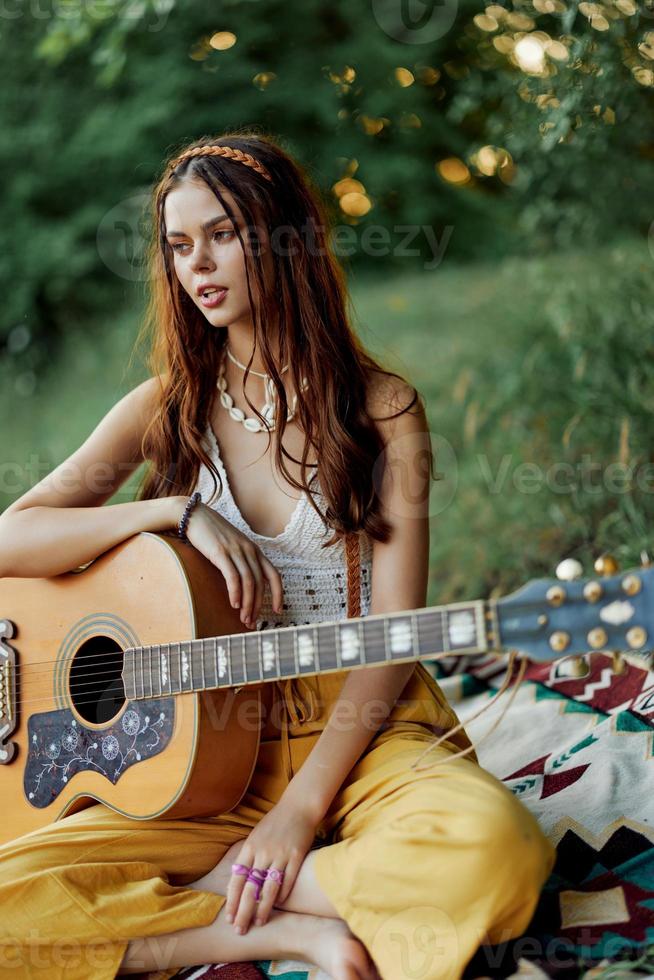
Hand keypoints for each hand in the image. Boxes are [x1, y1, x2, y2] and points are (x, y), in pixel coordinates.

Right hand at [182, 501, 283, 627]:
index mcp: (254, 550)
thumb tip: (242, 585)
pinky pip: (233, 577)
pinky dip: (235, 592)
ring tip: (243, 618)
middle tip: (251, 622)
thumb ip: (240, 561)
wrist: (194, 515)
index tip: (277, 611)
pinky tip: (233, 604)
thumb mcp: (232, 546)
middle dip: (257, 606)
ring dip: (247, 603)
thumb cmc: (211, 534)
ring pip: (249, 582)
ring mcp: (236, 551)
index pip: (274, 575)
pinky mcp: (221, 553)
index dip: (278, 594)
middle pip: (260, 583)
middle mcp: (249, 550)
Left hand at [224, 797, 319, 933]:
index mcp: (249, 847)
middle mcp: (263, 852)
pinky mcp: (296, 855)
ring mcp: (280, 854)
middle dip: (243, 911)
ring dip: (263, 908)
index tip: (229, 918)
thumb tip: (237, 882)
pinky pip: (288, 879)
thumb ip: (247, 857)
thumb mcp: (255, 836)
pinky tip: (279, 905)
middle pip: (250, 888)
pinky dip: (283, 894)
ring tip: (259, 923)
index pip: (236, 879)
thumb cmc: (275, 823)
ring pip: (269, 888)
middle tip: (240, 929)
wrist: (298, 806)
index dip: (232, 901)